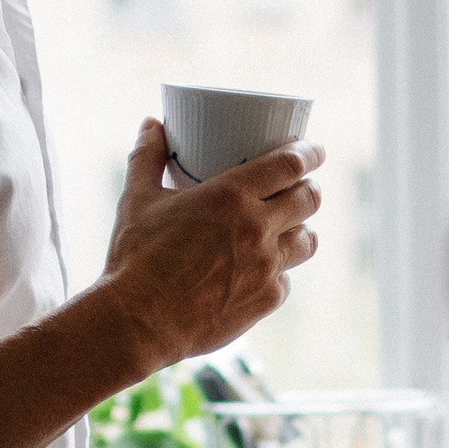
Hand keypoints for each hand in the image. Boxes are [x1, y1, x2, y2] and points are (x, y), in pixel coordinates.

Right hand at [102, 119, 320, 366]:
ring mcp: (267, 266)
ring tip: (288, 228)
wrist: (137, 322)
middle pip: (310, 198)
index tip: (314, 151)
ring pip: (307, 240)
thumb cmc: (134, 258)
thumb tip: (150, 124)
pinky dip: (278, 271)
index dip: (309, 153)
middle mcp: (257, 228)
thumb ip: (147, 157)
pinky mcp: (267, 299)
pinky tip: (262, 271)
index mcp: (230, 195)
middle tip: (301, 187)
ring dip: (301, 229)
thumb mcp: (137, 200)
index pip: (290, 163)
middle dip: (309, 188)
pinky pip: (287, 279)